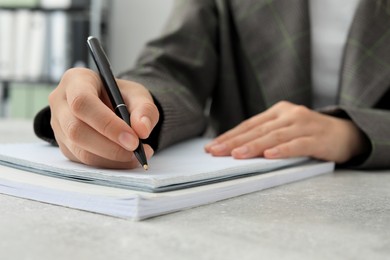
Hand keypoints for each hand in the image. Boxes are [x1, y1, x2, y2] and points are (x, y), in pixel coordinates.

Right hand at [49, 68, 158, 168]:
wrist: (114, 106)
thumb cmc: (122, 96)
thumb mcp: (138, 95)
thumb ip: (145, 109)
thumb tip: (142, 129)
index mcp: (76, 80)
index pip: (82, 102)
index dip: (107, 124)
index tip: (133, 138)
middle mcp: (61, 102)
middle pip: (76, 130)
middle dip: (110, 146)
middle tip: (136, 149)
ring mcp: (59, 126)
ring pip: (79, 150)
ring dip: (111, 158)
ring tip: (137, 155)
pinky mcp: (65, 146)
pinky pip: (84, 161)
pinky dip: (109, 164)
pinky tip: (126, 158)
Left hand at [205, 101, 368, 163]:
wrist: (346, 133)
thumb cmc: (308, 133)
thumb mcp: (286, 129)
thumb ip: (265, 135)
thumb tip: (235, 149)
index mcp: (278, 111)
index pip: (249, 124)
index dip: (230, 136)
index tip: (212, 146)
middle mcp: (289, 114)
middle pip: (257, 130)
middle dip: (234, 142)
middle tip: (215, 152)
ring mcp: (304, 125)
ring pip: (274, 136)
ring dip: (254, 146)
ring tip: (236, 155)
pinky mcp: (317, 138)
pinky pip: (297, 144)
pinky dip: (283, 150)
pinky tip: (269, 155)